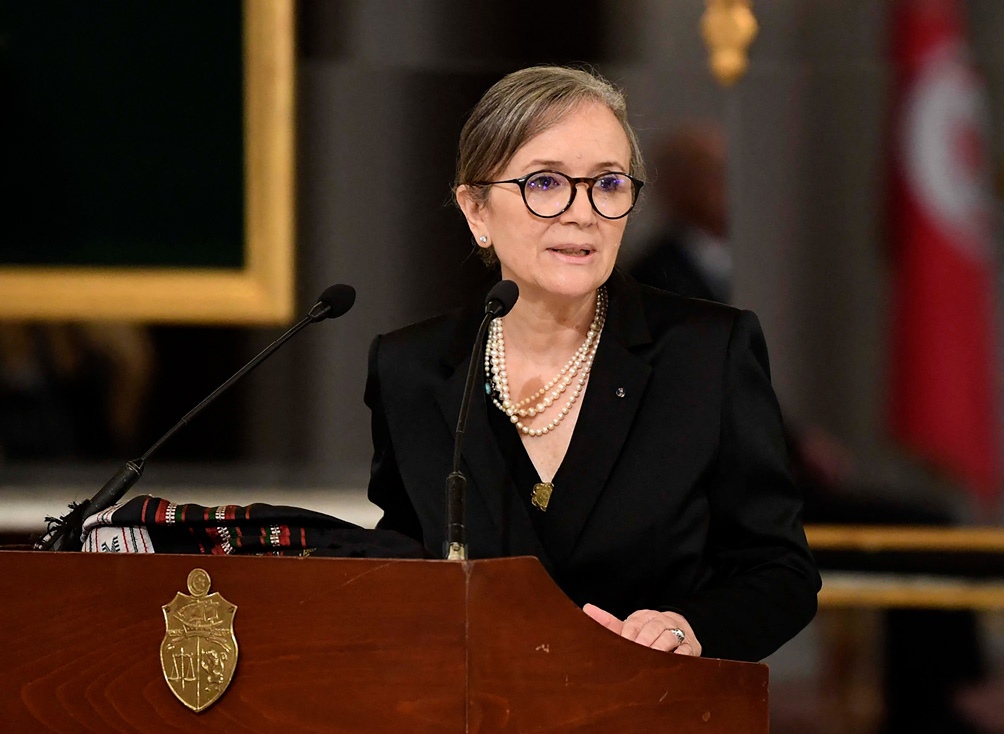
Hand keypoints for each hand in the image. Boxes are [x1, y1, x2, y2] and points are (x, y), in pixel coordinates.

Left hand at [583, 603, 700, 655]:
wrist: (680, 629)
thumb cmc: (647, 633)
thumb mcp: (630, 627)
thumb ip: (609, 622)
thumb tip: (587, 608)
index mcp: (643, 617)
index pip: (633, 624)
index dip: (627, 636)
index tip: (622, 646)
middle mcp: (660, 622)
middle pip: (651, 630)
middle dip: (643, 643)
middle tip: (635, 656)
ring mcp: (677, 633)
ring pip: (668, 638)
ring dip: (659, 649)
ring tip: (650, 659)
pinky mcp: (691, 646)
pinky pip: (685, 650)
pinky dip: (679, 656)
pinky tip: (670, 663)